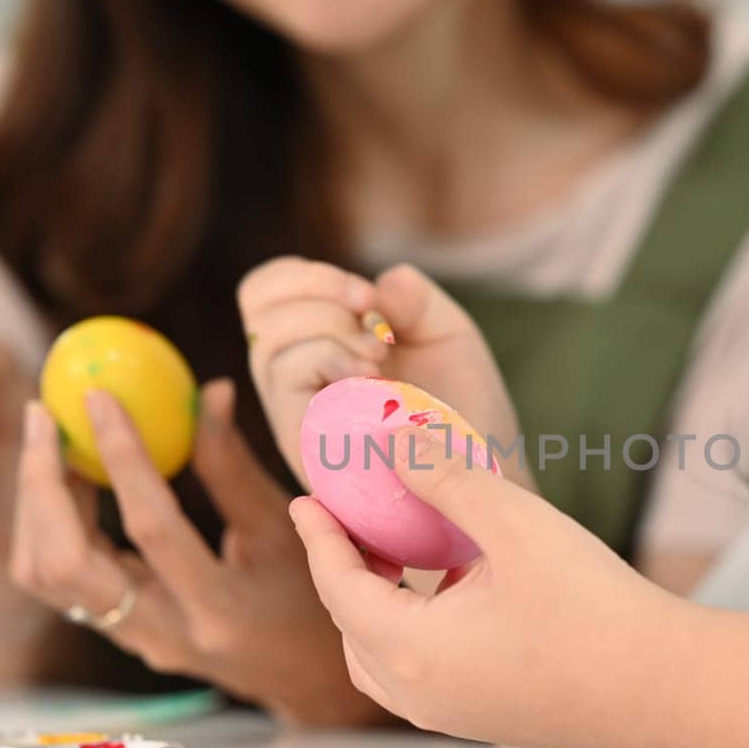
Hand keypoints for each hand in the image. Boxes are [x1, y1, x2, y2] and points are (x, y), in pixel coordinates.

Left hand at [9, 378, 386, 724]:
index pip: (152, 527)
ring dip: (37, 502)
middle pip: (62, 563)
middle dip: (40, 482)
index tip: (100, 396)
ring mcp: (134, 642)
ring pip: (45, 576)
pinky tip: (70, 479)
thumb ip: (234, 466)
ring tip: (54, 441)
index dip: (122, 456)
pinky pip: (59, 580)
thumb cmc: (309, 600)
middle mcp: (163, 633)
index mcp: (218, 609)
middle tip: (43, 414)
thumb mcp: (282, 531)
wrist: (304, 679)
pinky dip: (51, 523)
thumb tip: (206, 391)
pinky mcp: (118, 635)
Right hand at [238, 259, 526, 486]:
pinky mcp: (306, 445)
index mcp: (317, 343)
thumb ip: (414, 298)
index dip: (302, 277)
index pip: (266, 293)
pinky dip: (326, 359)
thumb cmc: (464, 406)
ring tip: (378, 355)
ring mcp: (298, 414)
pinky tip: (373, 378)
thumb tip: (380, 285)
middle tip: (373, 317)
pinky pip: (286, 385)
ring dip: (326, 329)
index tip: (366, 295)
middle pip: (258, 309)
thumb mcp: (446, 333)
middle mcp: (296, 379)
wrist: (490, 470)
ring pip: (268, 346)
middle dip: (317, 293)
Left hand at [288, 426, 687, 747]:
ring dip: (382, 606)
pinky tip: (462, 589)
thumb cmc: (596, 605)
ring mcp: (458, 718)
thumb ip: (445, 478)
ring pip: (386, 662)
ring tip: (406, 552)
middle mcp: (423, 698)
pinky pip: (427, 675)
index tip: (307, 497)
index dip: (319, 538)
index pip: (337, 588)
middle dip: (346, 573)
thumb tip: (392, 440)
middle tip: (358, 519)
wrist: (673, 689)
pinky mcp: (493, 721)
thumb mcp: (514, 523)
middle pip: (353, 630)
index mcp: (412, 652)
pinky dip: (418, 630)